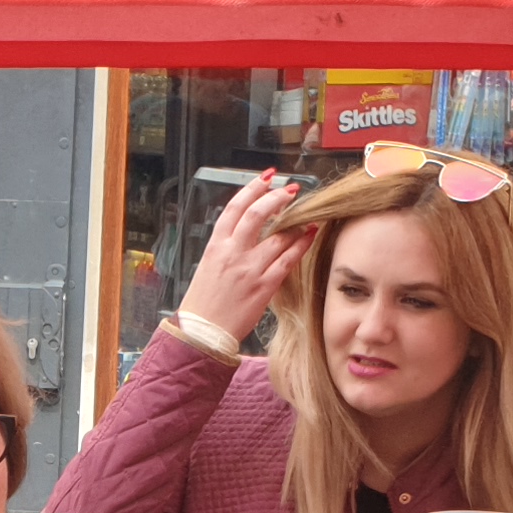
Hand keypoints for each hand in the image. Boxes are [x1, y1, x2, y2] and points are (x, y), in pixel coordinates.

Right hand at [171, 171, 314, 347]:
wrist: (202, 334)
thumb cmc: (203, 304)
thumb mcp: (208, 267)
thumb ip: (226, 248)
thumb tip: (247, 233)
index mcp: (215, 246)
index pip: (235, 207)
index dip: (253, 188)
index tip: (267, 178)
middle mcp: (232, 253)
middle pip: (257, 214)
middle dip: (276, 198)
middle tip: (290, 191)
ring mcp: (249, 269)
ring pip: (277, 236)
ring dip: (294, 222)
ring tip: (306, 215)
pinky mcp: (264, 286)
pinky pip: (288, 260)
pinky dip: (301, 244)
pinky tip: (310, 235)